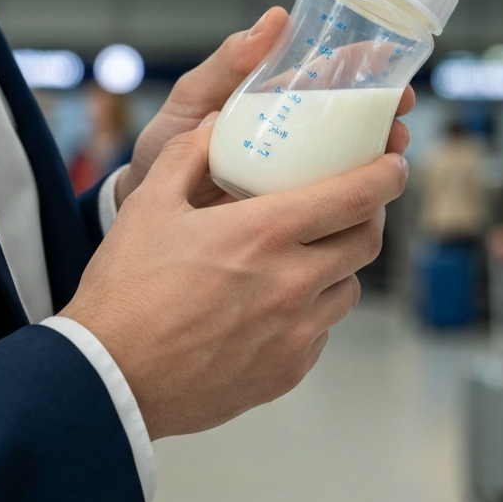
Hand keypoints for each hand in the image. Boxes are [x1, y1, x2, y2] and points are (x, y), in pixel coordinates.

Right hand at [62, 114, 409, 439]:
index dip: (386, 174)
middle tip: (354, 203)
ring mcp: (294, 333)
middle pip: (367, 241)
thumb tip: (219, 123)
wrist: (109, 378)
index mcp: (264, 233)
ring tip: (311, 253)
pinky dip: (314, 310)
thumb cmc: (126, 289)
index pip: (357, 197)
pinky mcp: (287, 372)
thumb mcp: (149, 204)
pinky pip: (322, 331)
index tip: (393, 163)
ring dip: (340, 264)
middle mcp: (292, 283)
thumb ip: (190, 154)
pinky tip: (280, 303)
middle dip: (371, 215)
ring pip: (348, 288)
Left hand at [115, 8, 415, 208]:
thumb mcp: (190, 100)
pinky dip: (355, 200)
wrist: (141, 211)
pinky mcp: (291, 215)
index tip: (391, 66)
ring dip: (377, 156)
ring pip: (350, 164)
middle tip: (399, 119)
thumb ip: (226, 65)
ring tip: (389, 155)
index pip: (328, 78)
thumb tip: (275, 18)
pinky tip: (369, 202)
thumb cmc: (163, 150)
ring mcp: (293, 178)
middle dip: (383, 116)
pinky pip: (330, 205)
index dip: (364, 70)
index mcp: (272, 103)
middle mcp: (291, 139)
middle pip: (351, 121)